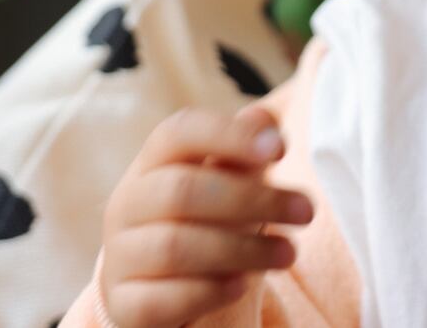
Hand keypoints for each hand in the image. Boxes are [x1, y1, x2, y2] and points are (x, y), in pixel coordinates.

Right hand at [99, 103, 314, 327]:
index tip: (281, 150)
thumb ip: (241, 150)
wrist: (154, 288)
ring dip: (243, 249)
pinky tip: (241, 285)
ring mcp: (120, 256)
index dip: (229, 135)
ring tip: (289, 253)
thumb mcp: (221, 182)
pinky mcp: (126, 305)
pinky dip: (208, 291)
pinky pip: (162, 299)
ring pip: (175, 247)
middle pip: (182, 191)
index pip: (178, 133)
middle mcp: (127, 205)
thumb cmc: (200, 222)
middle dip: (253, 200)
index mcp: (152, 164)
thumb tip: (265, 121)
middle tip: (306, 211)